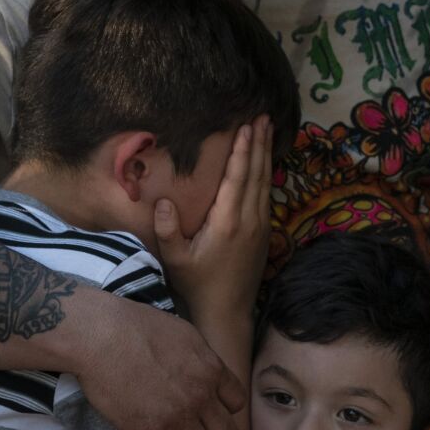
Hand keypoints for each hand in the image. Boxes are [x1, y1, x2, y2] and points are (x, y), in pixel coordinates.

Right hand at [74, 293, 244, 429]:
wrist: (102, 335)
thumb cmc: (136, 326)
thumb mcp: (184, 332)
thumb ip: (199, 355)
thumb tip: (201, 366)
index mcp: (211, 370)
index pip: (237, 403)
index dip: (224, 414)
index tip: (210, 418)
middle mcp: (201, 397)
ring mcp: (177, 418)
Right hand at [153, 120, 273, 317]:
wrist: (227, 313)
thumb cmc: (198, 285)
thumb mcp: (175, 260)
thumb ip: (167, 231)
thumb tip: (162, 200)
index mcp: (228, 222)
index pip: (237, 177)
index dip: (242, 150)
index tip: (246, 126)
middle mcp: (250, 219)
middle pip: (257, 173)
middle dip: (259, 143)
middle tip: (264, 116)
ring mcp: (261, 226)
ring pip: (266, 182)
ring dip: (265, 154)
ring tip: (267, 130)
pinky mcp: (264, 233)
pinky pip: (267, 195)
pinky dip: (267, 174)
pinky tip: (265, 163)